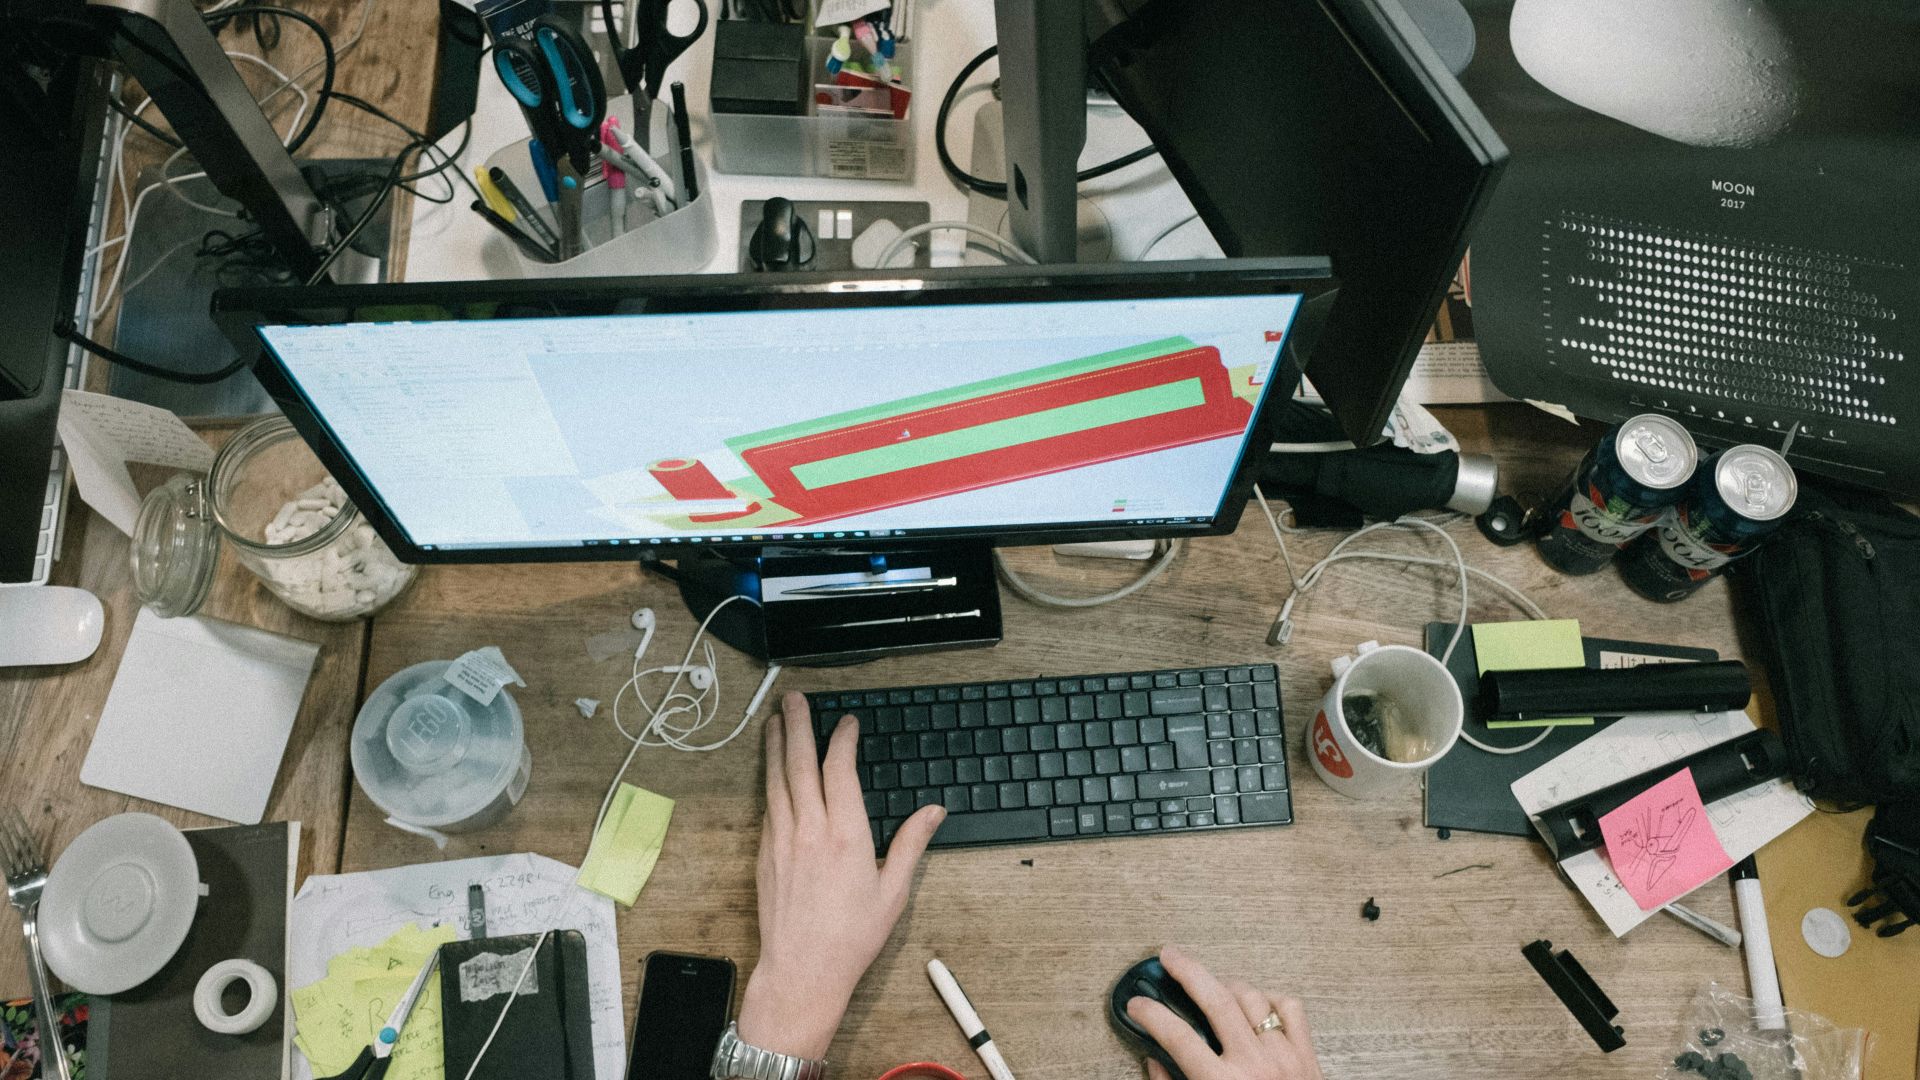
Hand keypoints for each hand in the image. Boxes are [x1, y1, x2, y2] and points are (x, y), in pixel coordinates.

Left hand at [736, 692, 945, 1058]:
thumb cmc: (849, 938)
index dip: (842, 739)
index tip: (847, 723)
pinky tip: (772, 772)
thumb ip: (911, 845)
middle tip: (794, 699)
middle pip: (800, 764)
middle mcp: (810, 831)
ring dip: (776, 746)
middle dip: (797, 726)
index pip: (840, 770)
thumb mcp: (893, 892)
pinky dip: (770, 781)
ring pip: (777, 780)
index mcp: (846, 836)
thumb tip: (933, 812)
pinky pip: (767, 806)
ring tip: (775, 721)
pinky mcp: (765, 855)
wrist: (802, 971)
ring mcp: (782, 841)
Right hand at [1126, 946, 1323, 1079]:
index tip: (1138, 1004)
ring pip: (1252, 997)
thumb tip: (1154, 1063)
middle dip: (1188, 970)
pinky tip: (1257, 1004)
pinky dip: (1271, 1000)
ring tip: (1213, 986)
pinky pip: (1290, 1008)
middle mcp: (1253, 1066)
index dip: (1151, 1014)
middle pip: (1215, 999)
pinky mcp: (1308, 1055)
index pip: (1176, 1036)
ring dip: (1228, 986)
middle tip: (1169, 956)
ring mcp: (1283, 1057)